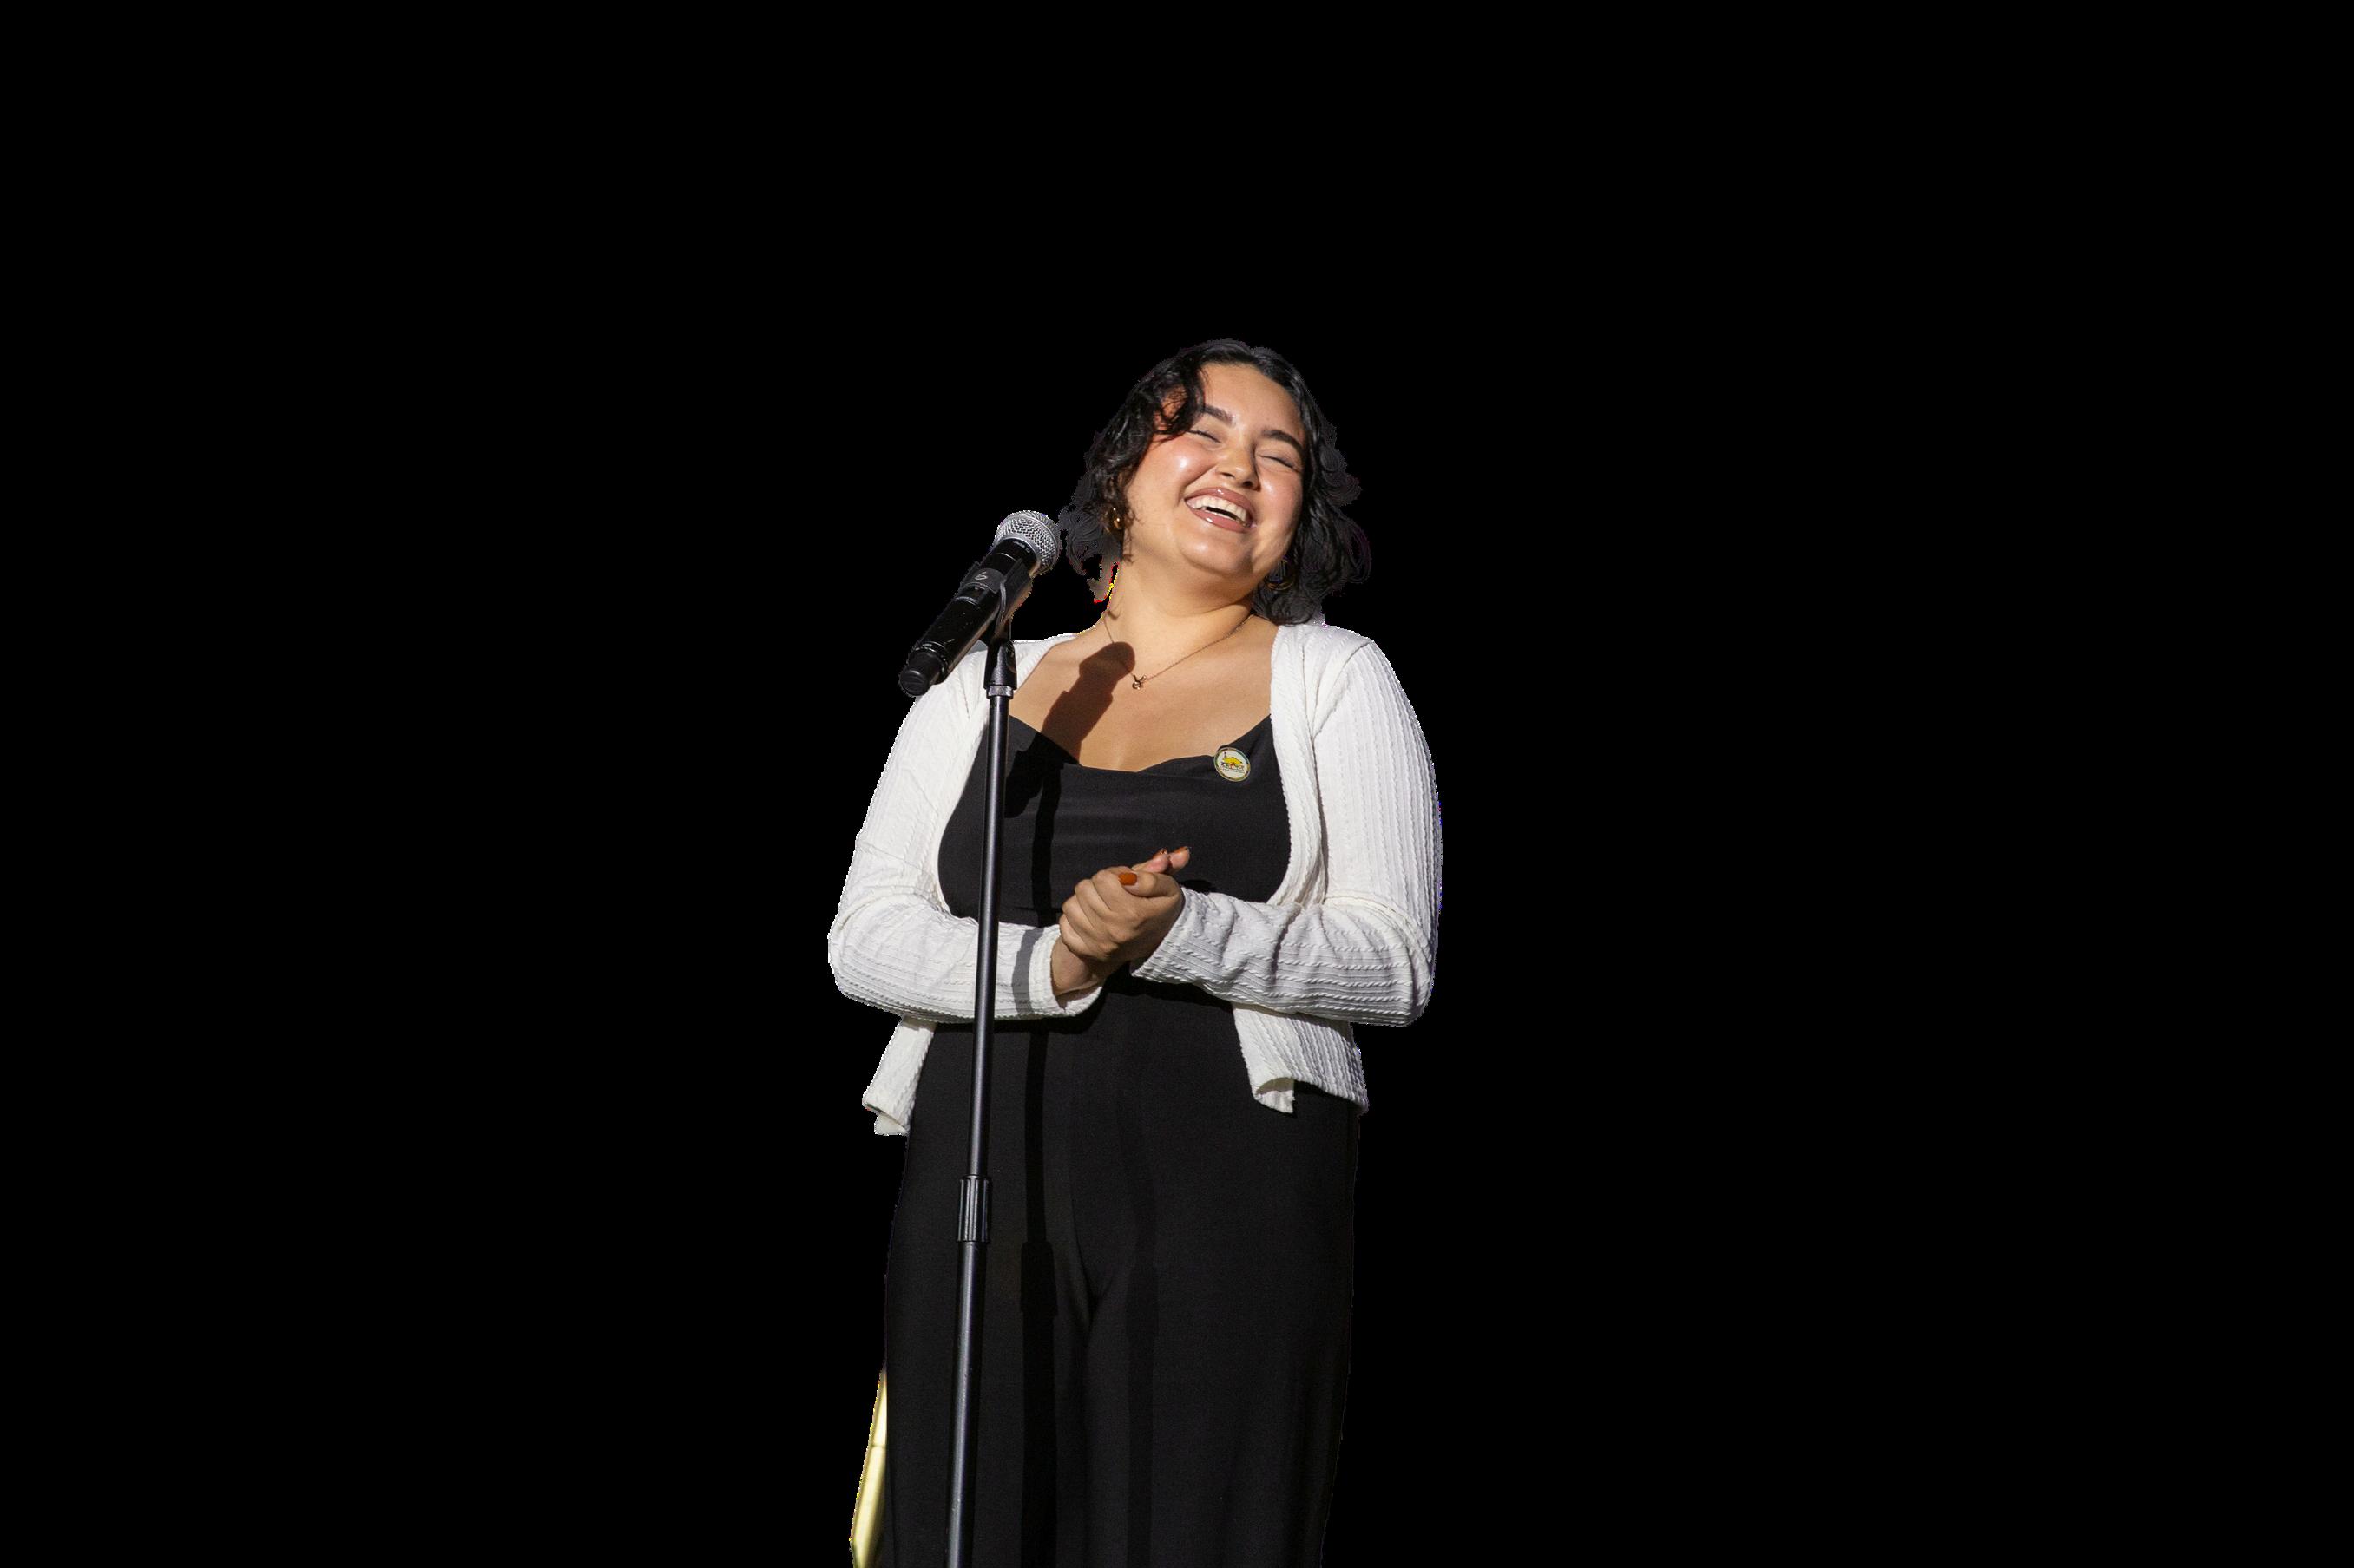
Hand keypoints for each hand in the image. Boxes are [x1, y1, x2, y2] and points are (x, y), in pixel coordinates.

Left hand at [1057, 846, 1192, 970]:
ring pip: (1071, 904)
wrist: (1153, 947)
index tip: (1126, 884)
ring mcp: (1096, 943)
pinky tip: (1091, 921)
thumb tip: (1162, 856)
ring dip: (1085, 902)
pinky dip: (1074, 919)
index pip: (1104, 878)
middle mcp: (1113, 930)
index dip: (1115, 875)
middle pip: (1084, 888)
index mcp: (1134, 914)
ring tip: (1102, 907)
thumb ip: (1159, 872)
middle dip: (1099, 886)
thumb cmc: (1158, 912)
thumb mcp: (1167, 889)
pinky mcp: (1083, 951)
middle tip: (1114, 896)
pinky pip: (1064, 923)